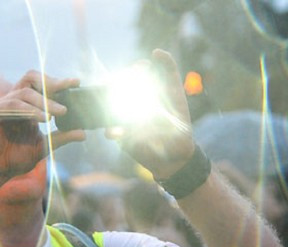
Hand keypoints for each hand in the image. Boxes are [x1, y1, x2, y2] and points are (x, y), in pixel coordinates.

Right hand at [0, 71, 84, 191]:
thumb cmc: (15, 160)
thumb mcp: (43, 147)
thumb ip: (61, 137)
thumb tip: (83, 133)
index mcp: (24, 106)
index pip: (40, 86)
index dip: (57, 82)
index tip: (77, 83)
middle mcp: (12, 101)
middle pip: (30, 78)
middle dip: (51, 82)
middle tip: (68, 88)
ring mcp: (0, 105)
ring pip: (24, 92)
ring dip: (45, 101)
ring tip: (61, 112)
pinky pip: (12, 104)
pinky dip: (30, 109)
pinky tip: (44, 118)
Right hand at [108, 49, 196, 179]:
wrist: (176, 153)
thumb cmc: (178, 122)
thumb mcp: (176, 95)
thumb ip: (169, 70)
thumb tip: (156, 51)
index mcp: (143, 92)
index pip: (133, 75)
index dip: (135, 70)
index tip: (142, 67)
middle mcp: (132, 104)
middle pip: (117, 89)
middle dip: (117, 85)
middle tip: (125, 83)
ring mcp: (124, 120)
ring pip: (109, 109)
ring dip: (109, 106)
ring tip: (115, 105)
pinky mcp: (122, 137)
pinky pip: (111, 131)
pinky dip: (112, 131)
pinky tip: (118, 131)